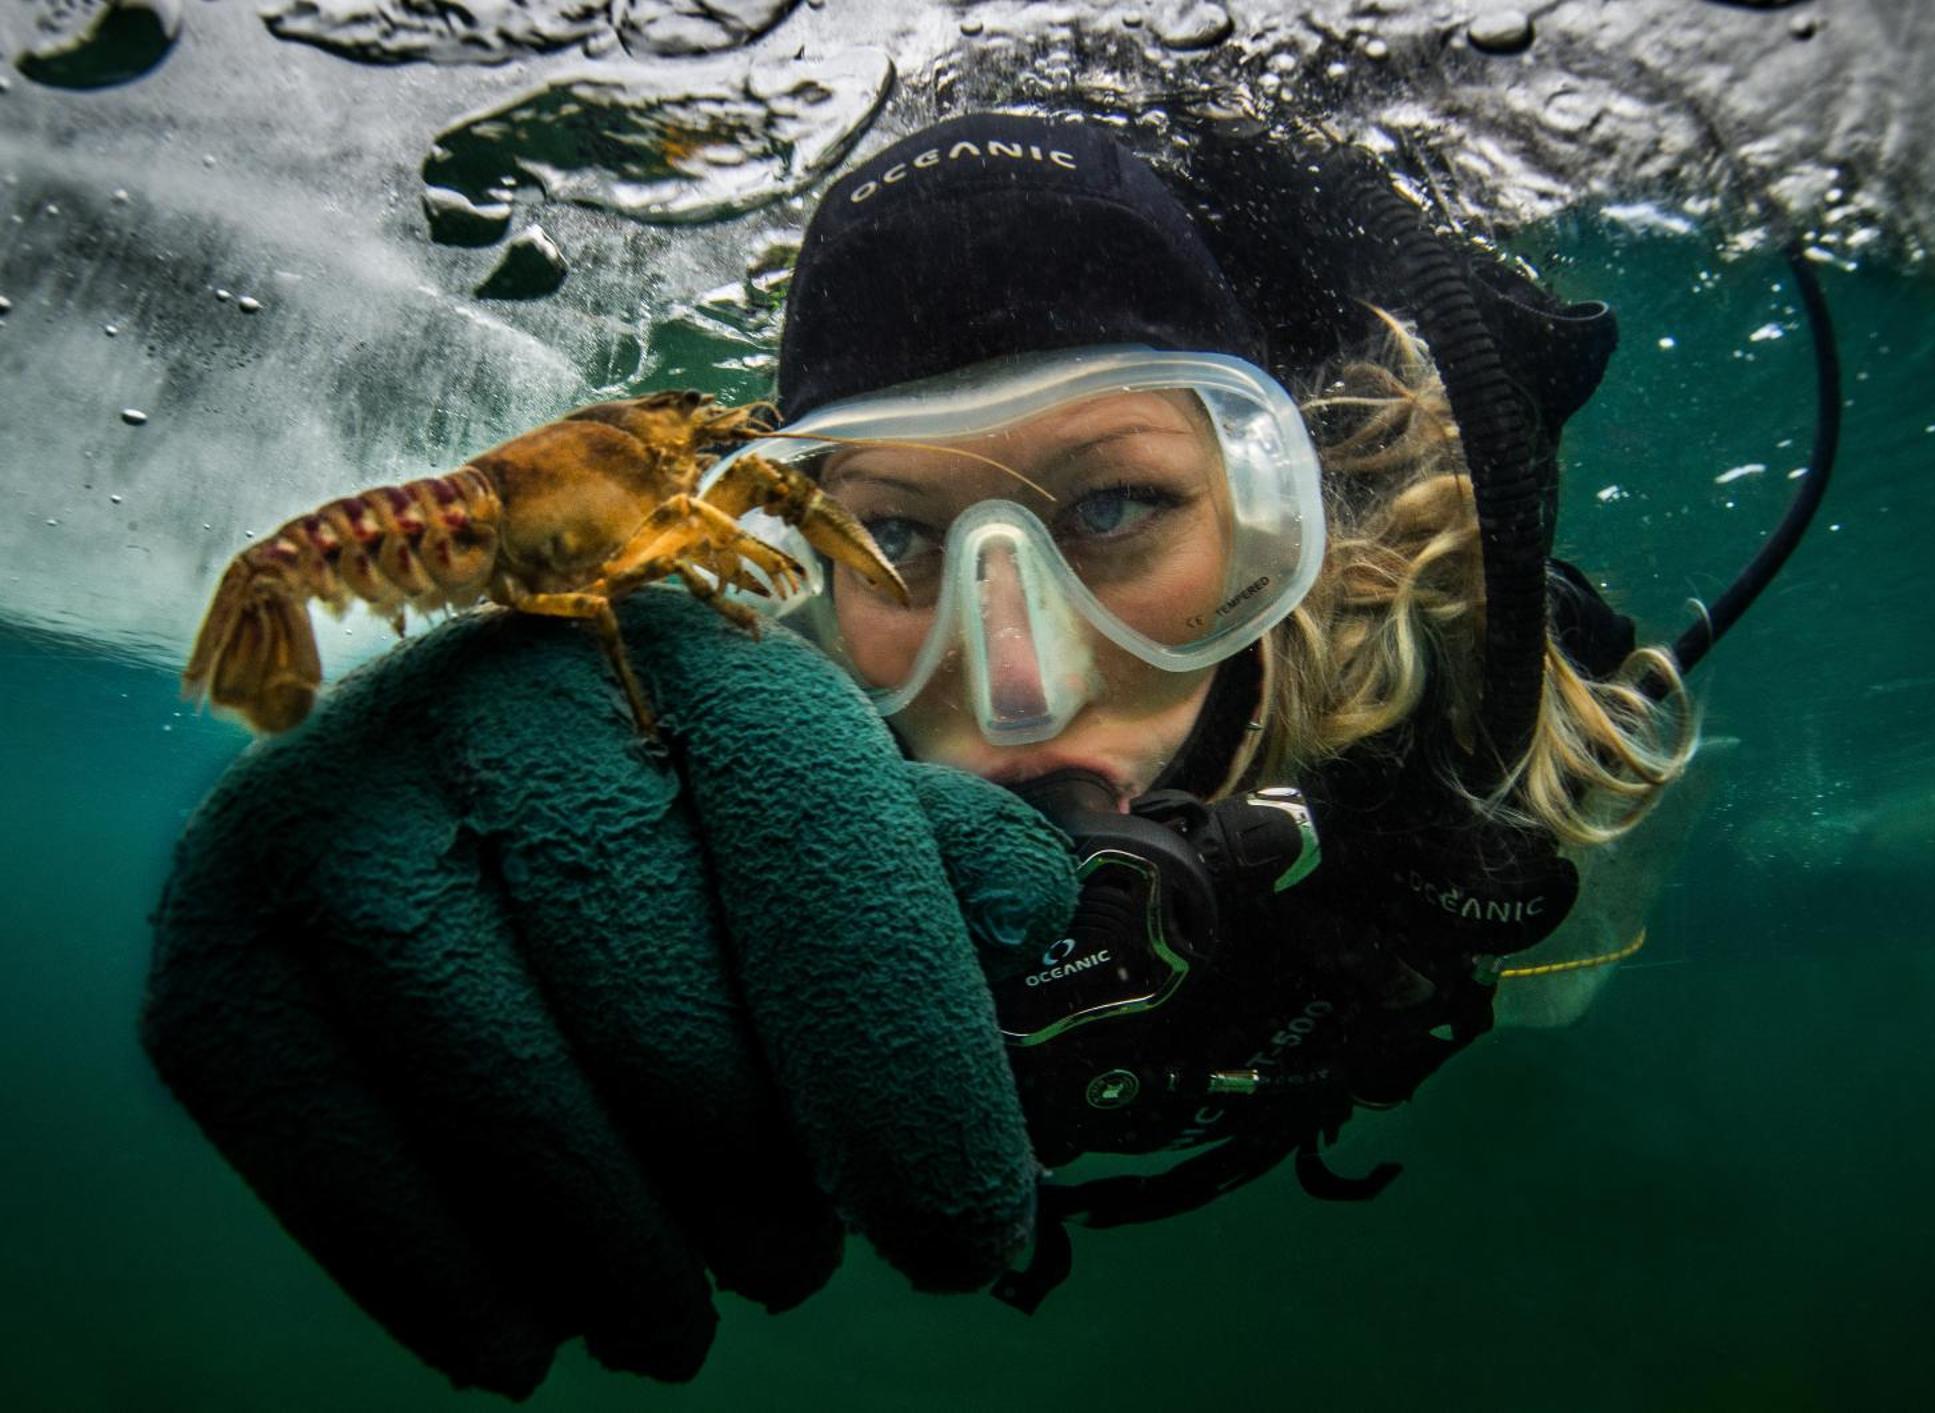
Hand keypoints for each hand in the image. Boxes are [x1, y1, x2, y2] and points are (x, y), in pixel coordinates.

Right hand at [144, 589, 1076, 1397]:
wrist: (456, 811)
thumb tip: (1035, 915)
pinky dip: (456, 1284)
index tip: (961, 1236)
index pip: (813, 832)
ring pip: (515, 1101)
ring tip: (685, 1312)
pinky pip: (341, 1168)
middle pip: (663, 1001)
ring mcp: (328, 814)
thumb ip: (938, 871)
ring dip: (632, 1258)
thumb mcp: (837, 830)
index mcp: (683, 648)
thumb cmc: (696, 840)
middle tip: (798, 1258)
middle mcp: (492, 693)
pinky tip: (531, 1339)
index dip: (900, 1048)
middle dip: (764, 1178)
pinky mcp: (215, 948)